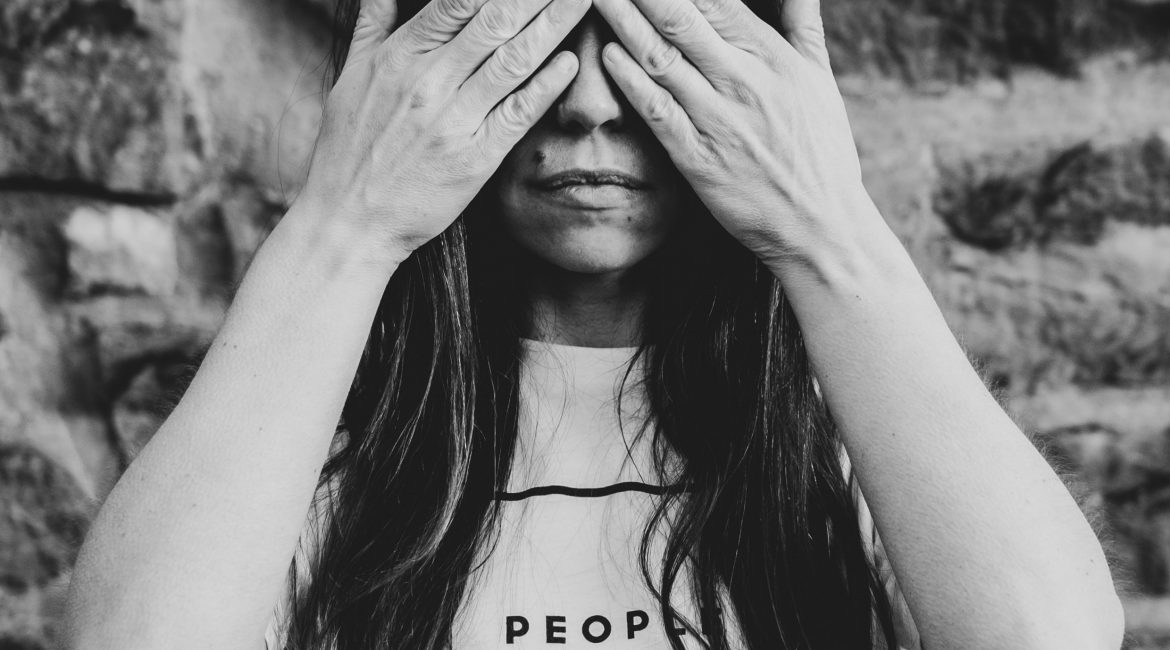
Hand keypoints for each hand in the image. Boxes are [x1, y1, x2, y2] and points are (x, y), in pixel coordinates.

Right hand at [294, 0, 588, 270]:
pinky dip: (546, 86)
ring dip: (553, 25)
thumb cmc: (348, 149)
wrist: (348, 219)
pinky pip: (518, 115)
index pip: (456, 1)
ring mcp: (454, 120)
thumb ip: (373, 25)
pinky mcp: (475, 158)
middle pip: (494, 21)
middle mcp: (428, 82)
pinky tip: (571, 63)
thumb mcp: (351, 76)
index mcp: (399, 57)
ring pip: (513, 60)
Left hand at [592, 0, 874, 274]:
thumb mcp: (820, 78)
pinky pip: (658, 113)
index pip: (717, 0)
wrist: (821, 225)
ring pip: (662, 60)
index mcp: (772, 56)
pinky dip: (631, 82)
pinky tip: (607, 55)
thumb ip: (802, 23)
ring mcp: (718, 120)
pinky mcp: (698, 158)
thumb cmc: (821, 150)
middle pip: (681, 20)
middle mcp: (743, 82)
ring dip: (624, 22)